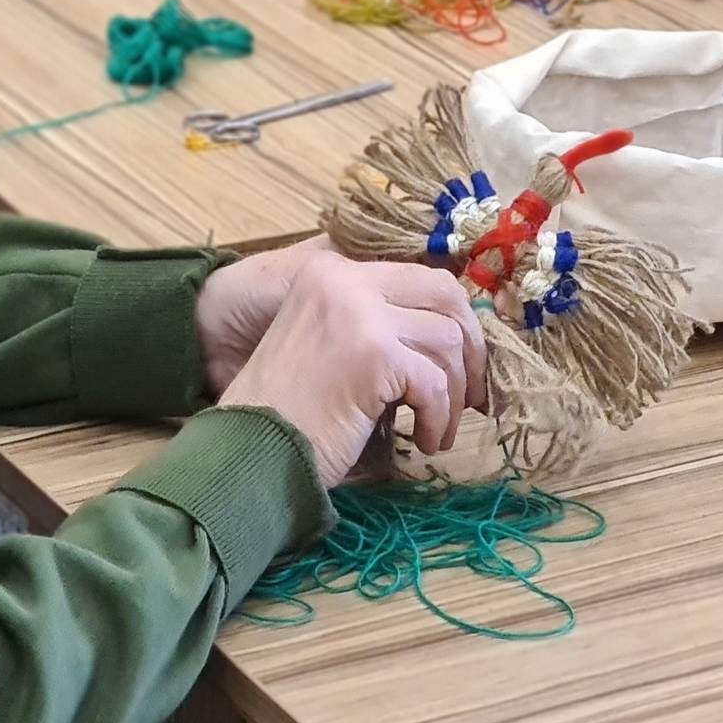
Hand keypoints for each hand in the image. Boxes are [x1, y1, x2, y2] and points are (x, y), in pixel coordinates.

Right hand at [205, 239, 488, 485]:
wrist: (248, 451)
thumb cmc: (288, 412)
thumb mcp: (332, 345)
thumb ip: (380, 325)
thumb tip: (456, 337)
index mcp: (331, 272)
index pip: (421, 277)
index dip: (454, 322)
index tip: (465, 364)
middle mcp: (345, 280)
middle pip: (445, 296)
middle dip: (471, 349)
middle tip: (474, 395)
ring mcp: (359, 313)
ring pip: (448, 342)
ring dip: (453, 396)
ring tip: (436, 430)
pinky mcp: (373, 354)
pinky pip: (435, 384)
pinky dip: (438, 418)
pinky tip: (424, 441)